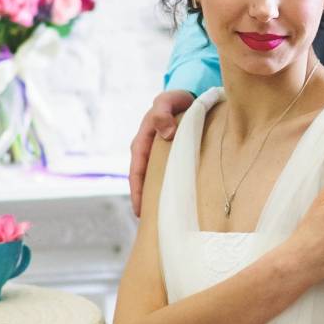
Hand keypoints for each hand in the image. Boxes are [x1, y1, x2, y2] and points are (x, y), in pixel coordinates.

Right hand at [129, 89, 195, 215]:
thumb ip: (162, 113)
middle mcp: (146, 153)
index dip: (137, 192)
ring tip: (162, 220)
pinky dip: (167, 191)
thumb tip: (165, 133)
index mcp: (142, 142)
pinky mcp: (169, 159)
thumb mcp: (167, 101)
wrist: (186, 97)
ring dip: (155, 199)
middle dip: (144, 203)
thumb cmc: (175, 100)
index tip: (141, 211)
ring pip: (154, 182)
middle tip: (151, 225)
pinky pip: (165, 177)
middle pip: (142, 183)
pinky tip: (176, 204)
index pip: (137, 172)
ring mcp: (157, 157)